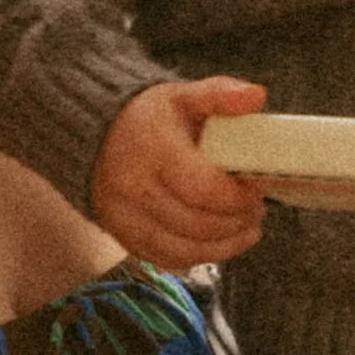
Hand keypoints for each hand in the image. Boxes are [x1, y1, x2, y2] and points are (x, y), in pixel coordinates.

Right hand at [93, 76, 268, 266]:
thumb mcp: (183, 96)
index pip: (203, 189)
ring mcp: (124, 217)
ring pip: (183, 250)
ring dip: (223, 247)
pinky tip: (218, 244)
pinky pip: (166, 259)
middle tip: (255, 213)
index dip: (237, 199)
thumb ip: (220, 94)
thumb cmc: (149, 119)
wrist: (98, 137)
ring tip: (245, 232)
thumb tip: (257, 96)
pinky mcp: (122, 236)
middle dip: (235, 223)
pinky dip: (198, 257)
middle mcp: (133, 188)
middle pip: (196, 224)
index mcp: (153, 151)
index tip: (256, 193)